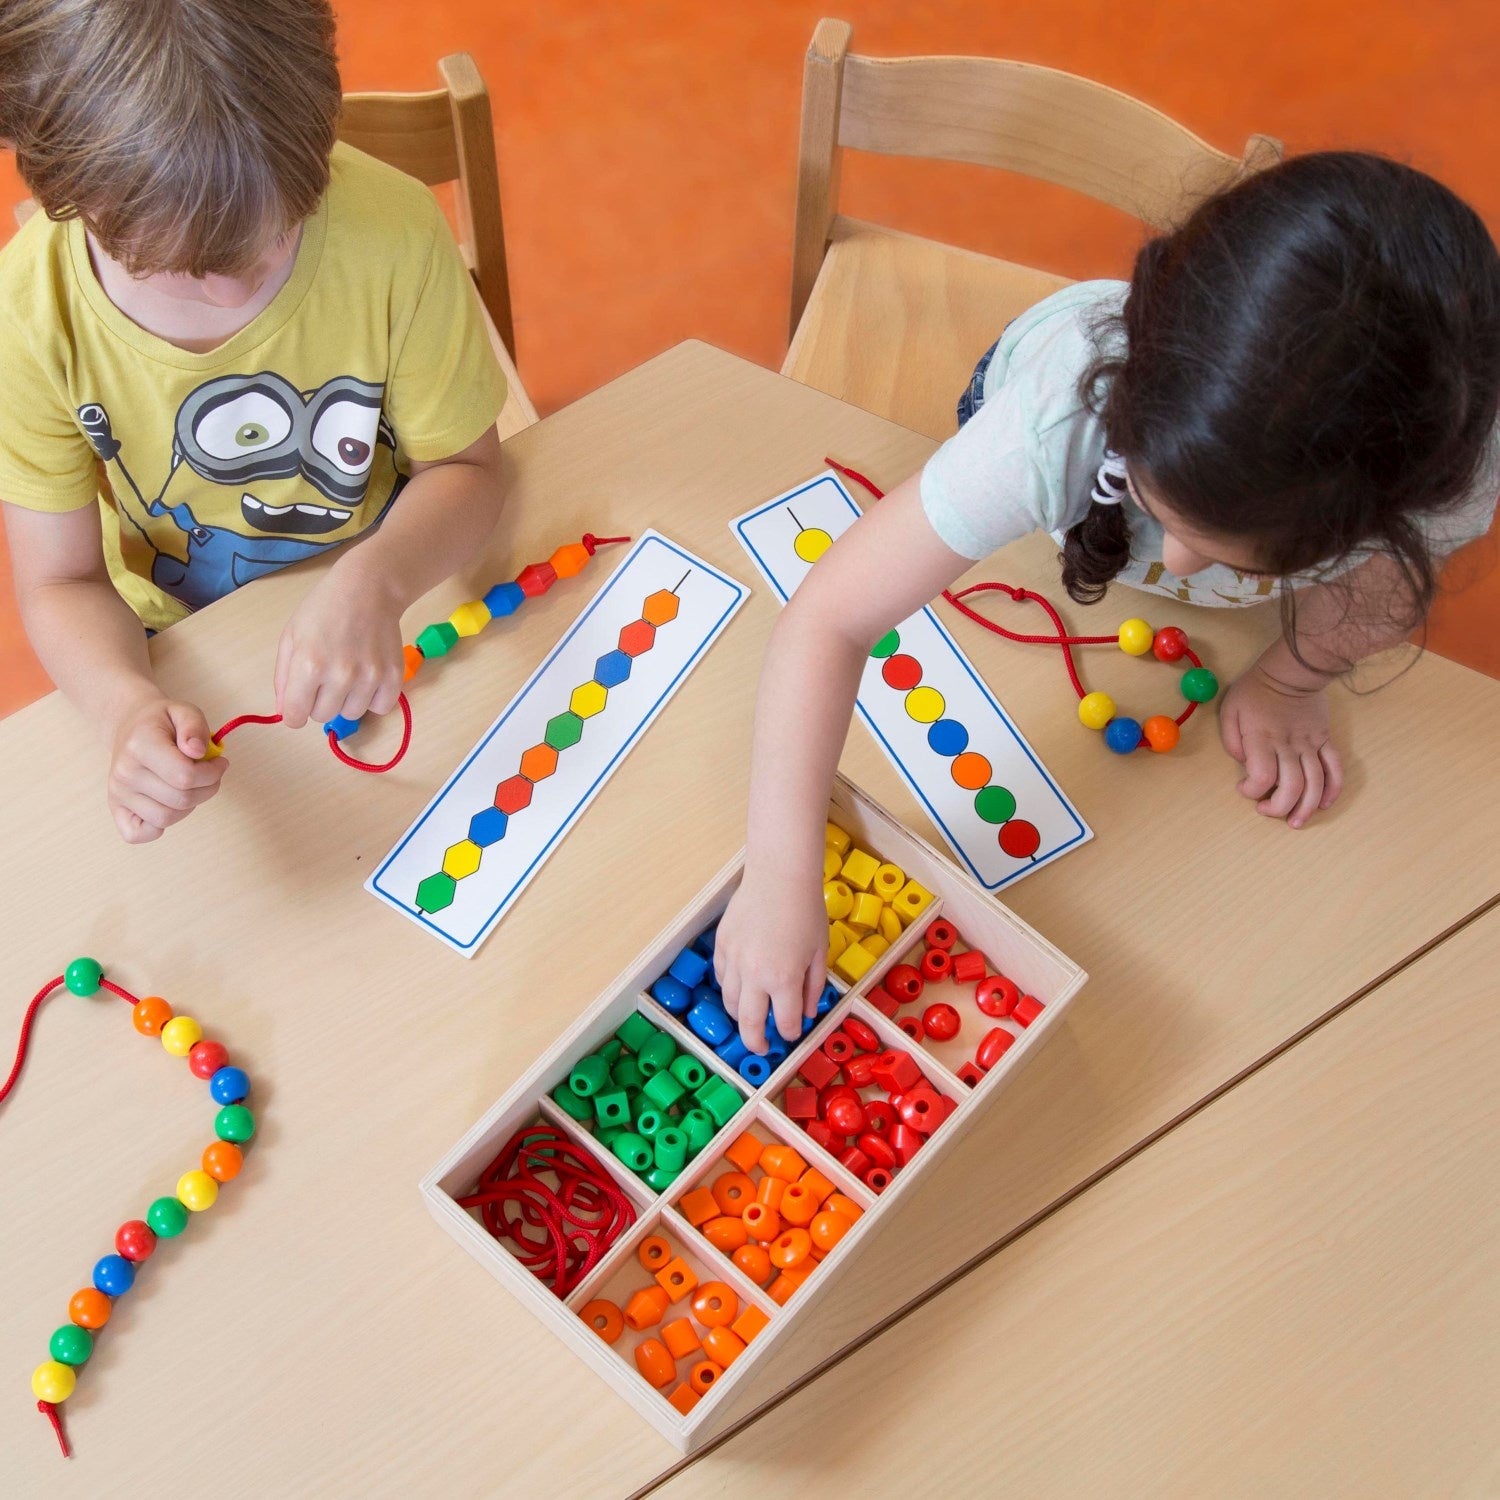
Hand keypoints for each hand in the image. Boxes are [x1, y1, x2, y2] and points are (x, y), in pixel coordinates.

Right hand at [107, 694, 226, 843]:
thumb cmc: (162, 722)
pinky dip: (159, 827)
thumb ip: (195, 727)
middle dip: (207, 789)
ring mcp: (118, 793)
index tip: (220, 763)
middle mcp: (124, 772)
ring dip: (189, 805)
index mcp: (140, 746)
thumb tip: (197, 752)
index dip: (213, 773)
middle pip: (180, 800)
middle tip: (210, 774)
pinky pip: (138, 834)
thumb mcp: (184, 710)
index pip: (185, 776)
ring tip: (190, 785)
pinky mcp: (116, 808)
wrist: (130, 726)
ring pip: (167, 818)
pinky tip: (168, 803)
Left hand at [274, 563, 405, 729]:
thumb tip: (287, 712)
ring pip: (351, 714)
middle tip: (325, 677)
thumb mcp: (291, 637)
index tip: (300, 702)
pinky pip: (380, 708)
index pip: (295, 717)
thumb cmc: (324, 609)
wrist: (368, 588)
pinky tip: (368, 678)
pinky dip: (373, 698)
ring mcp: (370, 677)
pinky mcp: (393, 676)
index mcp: (308, 665)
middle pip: (322, 717)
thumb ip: (283, 678)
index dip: (294, 712)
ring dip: (346, 700)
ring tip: (349, 674)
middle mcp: (340, 675)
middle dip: (319, 702)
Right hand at [714, 871, 828, 1053]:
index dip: (791, 1033)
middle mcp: (755, 976)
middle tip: (761, 1048)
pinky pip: (721, 978)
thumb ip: (813, 986)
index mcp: (784, 980)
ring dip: (740, 1017)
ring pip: (729, 1003)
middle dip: (755, 1042)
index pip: (786, 1022)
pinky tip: (740, 989)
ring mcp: (734, 961)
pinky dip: (730, 989)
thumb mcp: (819, 952)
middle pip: (749, 1024)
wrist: (779, 876)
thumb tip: (807, 1013)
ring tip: (750, 1019)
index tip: (793, 1033)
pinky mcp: (721, 946)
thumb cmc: (806, 911)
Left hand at [1219, 664, 1343, 827]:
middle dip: (1279, 807)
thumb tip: (1244, 764)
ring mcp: (1310, 744)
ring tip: (1296, 822)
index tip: (1244, 788)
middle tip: (1268, 812)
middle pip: (1291, 787)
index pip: (1261, 777)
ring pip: (1315, 783)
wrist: (1292, 670)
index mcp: (1262, 740)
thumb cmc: (1255, 691)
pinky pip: (1334, 767)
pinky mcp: (1325, 740)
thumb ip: (1232, 741)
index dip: (1252, 791)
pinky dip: (1332, 789)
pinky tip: (1323, 804)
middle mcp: (1288, 746)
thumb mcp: (1229, 710)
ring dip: (1307, 807)